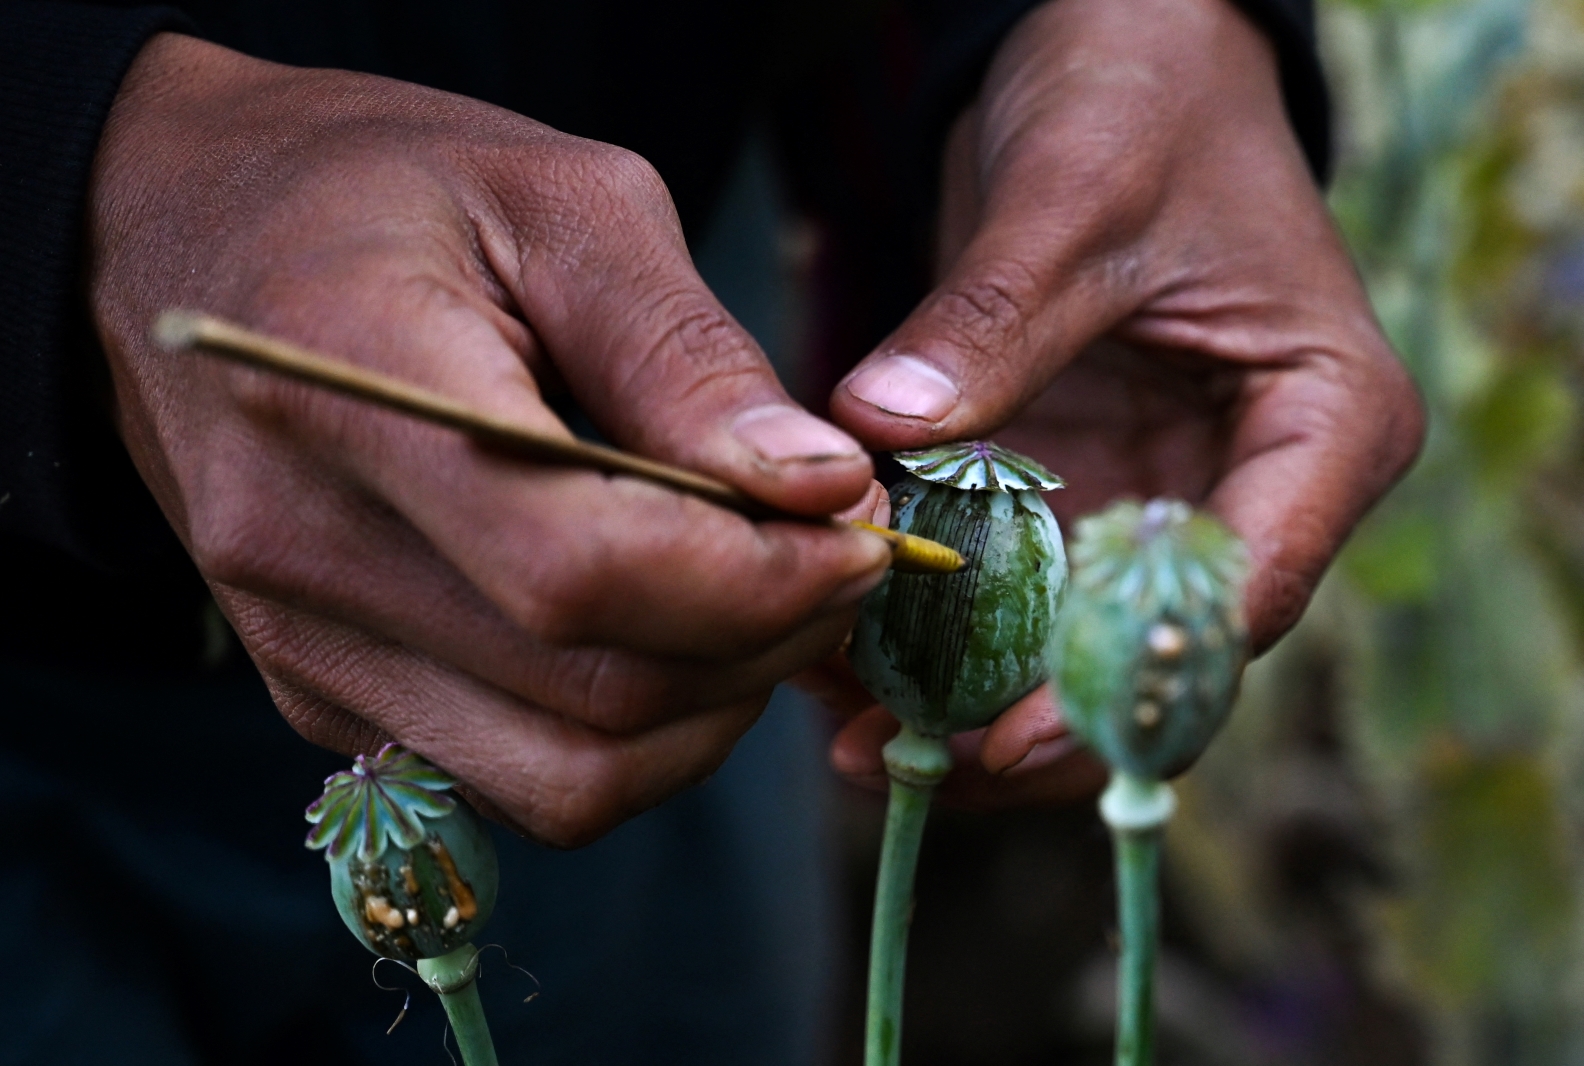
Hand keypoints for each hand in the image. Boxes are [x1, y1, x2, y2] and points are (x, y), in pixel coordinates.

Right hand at [89, 33, 890, 845]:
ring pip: (572, 780)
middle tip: (839, 553)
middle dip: (768, 643)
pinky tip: (667, 631)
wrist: (181, 240)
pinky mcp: (321, 693)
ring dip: (713, 710)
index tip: (859, 531)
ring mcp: (301, 644)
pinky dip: (635, 735)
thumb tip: (820, 492)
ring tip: (763, 597)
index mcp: (348, 382)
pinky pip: (521, 781)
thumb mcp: (563, 206)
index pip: (578, 570)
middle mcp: (302, 549)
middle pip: (596, 696)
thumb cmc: (388, 195)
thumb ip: (687, 357)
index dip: (757, 580)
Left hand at [821, 0, 1422, 805]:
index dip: (1123, 684)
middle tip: (888, 759)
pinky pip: (1011, 588)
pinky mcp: (1078, 487)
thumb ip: (991, 319)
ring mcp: (1158, 497)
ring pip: (1072, 646)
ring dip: (963, 696)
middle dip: (1023, 725)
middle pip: (1152, 657)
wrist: (1117, 55)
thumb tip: (879, 434)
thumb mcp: (1076, 193)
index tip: (1002, 738)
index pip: (1243, 593)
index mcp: (1322, 427)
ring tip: (842, 729)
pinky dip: (934, 627)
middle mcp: (1251, 488)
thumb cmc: (1144, 96)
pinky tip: (838, 654)